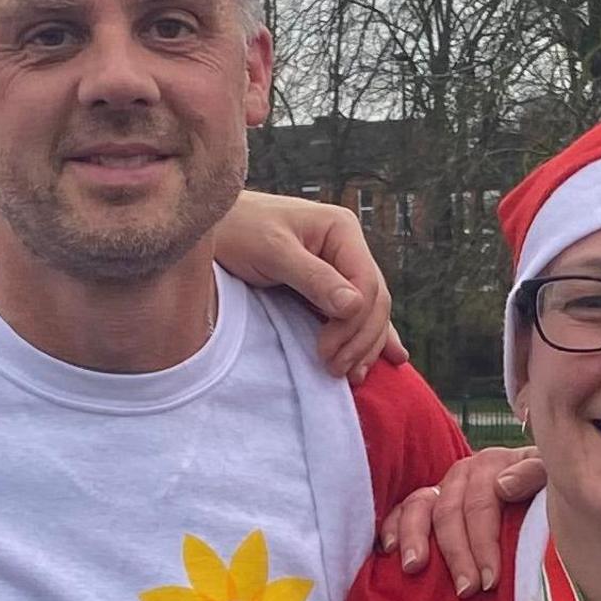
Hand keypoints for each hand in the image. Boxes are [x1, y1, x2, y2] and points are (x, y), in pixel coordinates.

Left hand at [208, 193, 401, 380]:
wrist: (210, 224)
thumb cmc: (238, 229)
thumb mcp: (273, 251)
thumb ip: (313, 278)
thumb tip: (354, 307)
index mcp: (341, 230)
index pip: (366, 284)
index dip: (354, 323)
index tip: (327, 352)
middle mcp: (347, 247)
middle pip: (373, 300)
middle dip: (360, 340)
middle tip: (337, 371)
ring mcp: (339, 267)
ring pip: (369, 311)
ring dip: (365, 345)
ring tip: (353, 376)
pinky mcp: (326, 285)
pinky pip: (354, 314)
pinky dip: (364, 337)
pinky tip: (389, 357)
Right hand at [380, 444, 544, 592]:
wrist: (540, 493)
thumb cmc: (547, 494)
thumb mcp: (551, 479)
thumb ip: (535, 475)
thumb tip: (502, 487)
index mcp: (493, 464)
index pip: (482, 503)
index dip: (484, 542)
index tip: (490, 580)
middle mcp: (463, 472)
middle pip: (450, 510)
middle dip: (456, 553)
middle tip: (466, 590)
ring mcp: (442, 486)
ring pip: (419, 506)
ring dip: (415, 538)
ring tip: (415, 568)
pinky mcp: (427, 502)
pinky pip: (402, 510)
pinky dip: (392, 527)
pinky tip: (388, 550)